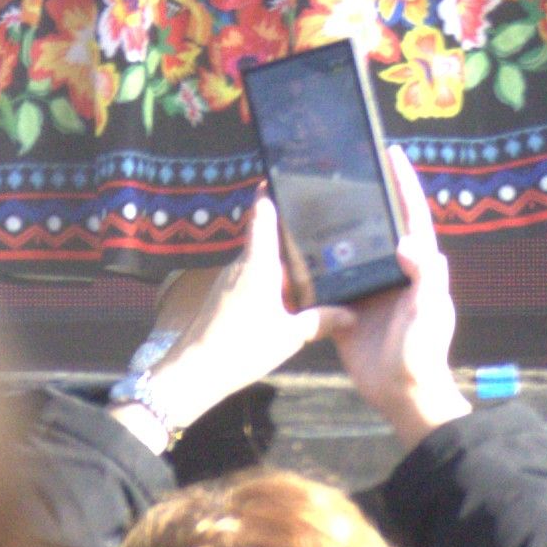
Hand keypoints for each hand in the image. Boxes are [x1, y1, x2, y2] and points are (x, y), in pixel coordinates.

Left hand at [117, 199, 329, 448]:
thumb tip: (351, 314)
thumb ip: (320, 321)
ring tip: (312, 269)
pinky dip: (269, 284)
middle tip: (320, 232)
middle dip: (290, 238)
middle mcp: (241, 264)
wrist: (194, 370)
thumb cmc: (242, 346)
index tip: (280, 176)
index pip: (262, 215)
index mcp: (258, 262)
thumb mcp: (290, 335)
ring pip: (259, 262)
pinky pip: (251, 280)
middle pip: (266, 239)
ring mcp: (229, 280)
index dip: (270, 193)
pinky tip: (286, 301)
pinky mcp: (223, 297)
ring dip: (281, 266)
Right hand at [313, 149, 473, 439]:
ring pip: (350, 251)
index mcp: (418, 267)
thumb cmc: (423, 350)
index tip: (393, 154)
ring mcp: (368, 290)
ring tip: (313, 201)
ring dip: (336, 230)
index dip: (405, 185)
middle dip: (367, 199)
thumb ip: (426, 275)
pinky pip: (329, 282)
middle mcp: (392, 272)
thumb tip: (406, 240)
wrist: (401, 394)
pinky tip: (294, 248)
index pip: (413, 217)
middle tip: (344, 170)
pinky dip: (315, 266)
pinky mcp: (345, 310)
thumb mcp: (430, 311)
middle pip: (379, 228)